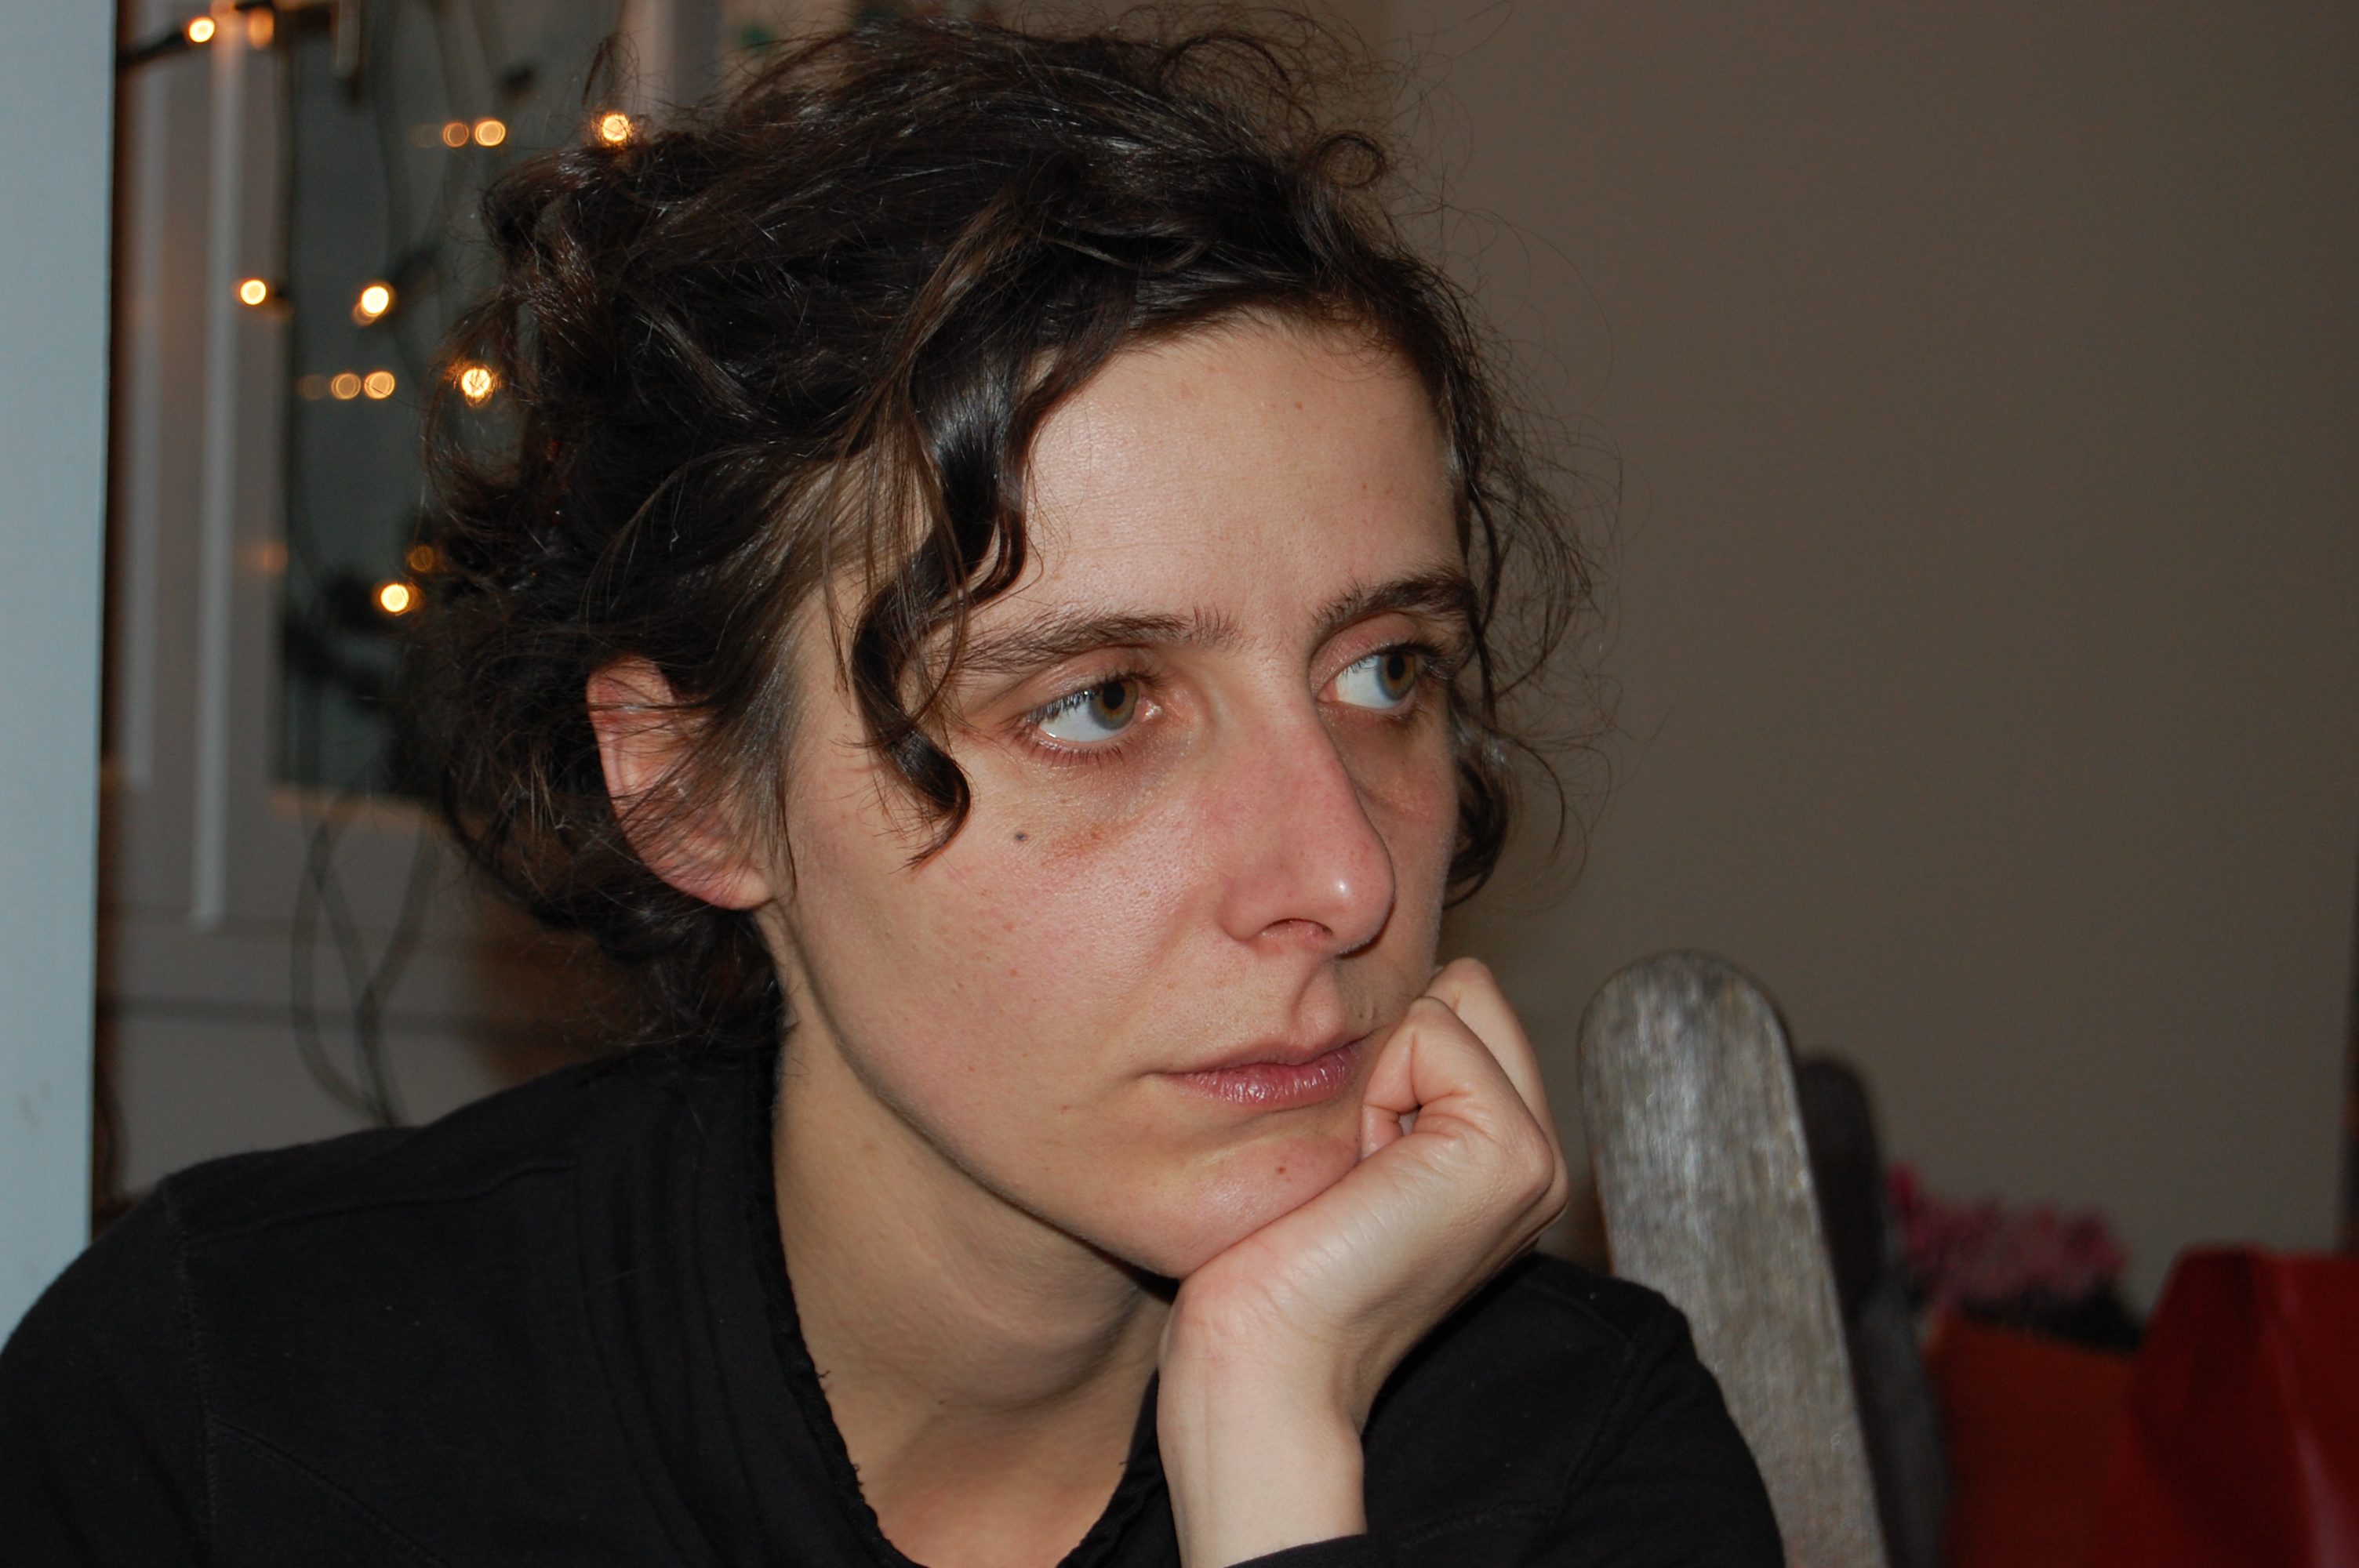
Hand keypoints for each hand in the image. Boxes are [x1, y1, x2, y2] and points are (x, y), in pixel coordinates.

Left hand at [1155, 959, 1571, 1566]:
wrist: (1264, 1361)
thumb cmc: (1269, 1264)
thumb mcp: (1344, 1147)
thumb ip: (1388, 1078)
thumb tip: (1373, 992)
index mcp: (1502, 1158)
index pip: (1457, 1005)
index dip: (1380, 1054)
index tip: (1348, 1162)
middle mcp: (1538, 1158)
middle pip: (1466, 990)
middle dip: (1389, 1049)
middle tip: (1352, 1164)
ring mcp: (1535, 1158)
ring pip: (1453, 1000)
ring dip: (1377, 1072)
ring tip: (1355, 1174)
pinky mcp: (1507, 1153)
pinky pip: (1433, 1028)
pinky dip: (1375, 1087)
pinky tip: (1360, 1176)